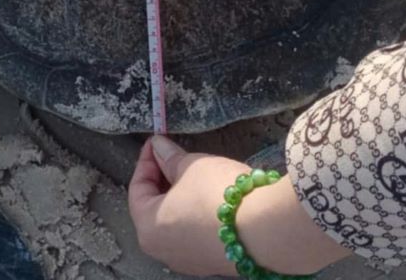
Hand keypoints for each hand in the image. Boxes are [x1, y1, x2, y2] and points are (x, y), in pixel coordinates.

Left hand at [128, 136, 352, 276]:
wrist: (267, 229)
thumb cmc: (218, 194)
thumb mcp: (192, 166)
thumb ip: (170, 158)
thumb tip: (158, 147)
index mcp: (148, 228)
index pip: (137, 189)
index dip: (146, 161)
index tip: (157, 142)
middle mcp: (163, 251)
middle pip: (154, 208)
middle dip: (162, 179)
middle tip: (172, 155)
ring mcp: (189, 261)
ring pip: (175, 222)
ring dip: (179, 196)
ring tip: (192, 172)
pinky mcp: (213, 263)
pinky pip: (195, 234)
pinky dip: (195, 213)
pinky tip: (209, 196)